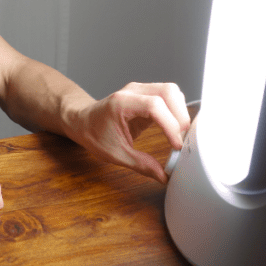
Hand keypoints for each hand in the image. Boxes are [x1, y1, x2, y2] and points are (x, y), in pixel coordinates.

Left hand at [71, 82, 190, 183]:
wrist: (82, 121)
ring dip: (180, 111)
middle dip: (180, 115)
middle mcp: (132, 91)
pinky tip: (175, 127)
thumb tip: (163, 176)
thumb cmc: (93, 133)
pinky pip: (167, 96)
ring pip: (171, 91)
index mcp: (121, 103)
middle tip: (182, 139)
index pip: (154, 106)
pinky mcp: (145, 95)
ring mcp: (139, 90)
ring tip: (180, 134)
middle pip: (168, 92)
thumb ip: (141, 164)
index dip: (170, 125)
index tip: (176, 145)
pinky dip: (176, 110)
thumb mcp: (115, 154)